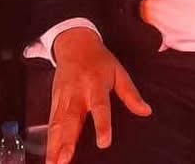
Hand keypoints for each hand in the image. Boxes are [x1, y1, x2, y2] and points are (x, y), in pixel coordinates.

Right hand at [47, 28, 151, 163]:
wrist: (74, 43)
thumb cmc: (99, 60)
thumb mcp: (119, 72)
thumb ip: (131, 94)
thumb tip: (146, 111)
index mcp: (95, 86)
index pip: (100, 108)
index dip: (102, 125)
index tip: (104, 143)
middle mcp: (77, 94)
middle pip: (71, 120)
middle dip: (67, 142)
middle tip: (65, 161)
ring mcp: (62, 98)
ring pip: (57, 125)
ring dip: (54, 146)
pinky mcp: (54, 101)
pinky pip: (51, 124)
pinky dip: (48, 141)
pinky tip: (49, 157)